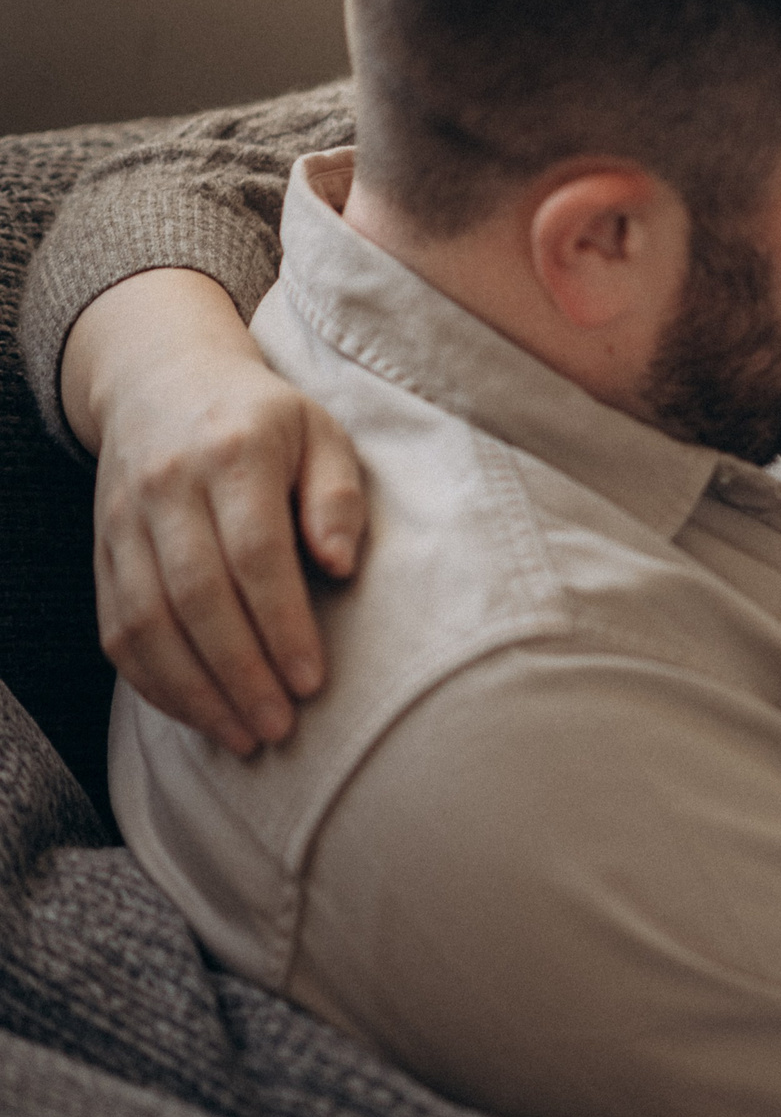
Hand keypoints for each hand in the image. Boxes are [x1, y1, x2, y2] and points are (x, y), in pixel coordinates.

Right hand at [66, 268, 364, 754]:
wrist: (163, 379)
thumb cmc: (266, 418)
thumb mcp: (321, 432)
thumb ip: (338, 495)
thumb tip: (342, 566)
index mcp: (233, 453)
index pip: (254, 553)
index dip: (281, 624)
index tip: (313, 682)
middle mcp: (167, 488)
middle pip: (196, 597)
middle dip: (239, 673)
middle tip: (280, 728)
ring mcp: (124, 523)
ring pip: (146, 622)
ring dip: (194, 691)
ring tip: (244, 737)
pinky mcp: (102, 552)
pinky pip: (117, 629)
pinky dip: (153, 682)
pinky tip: (197, 714)